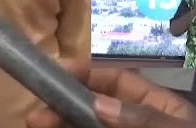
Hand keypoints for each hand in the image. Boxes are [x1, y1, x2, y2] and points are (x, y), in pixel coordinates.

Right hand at [25, 60, 195, 127]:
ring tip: (37, 126)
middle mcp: (140, 124)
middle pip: (95, 111)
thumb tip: (97, 104)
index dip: (85, 72)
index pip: (117, 80)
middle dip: (63, 108)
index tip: (54, 72)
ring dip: (63, 126)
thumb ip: (143, 119)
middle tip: (35, 118)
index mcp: (159, 107)